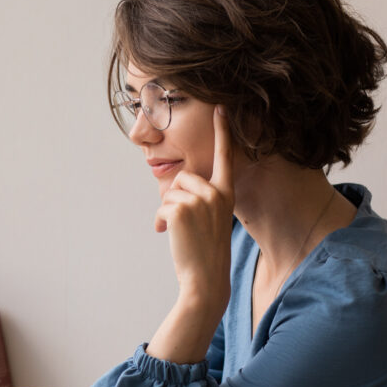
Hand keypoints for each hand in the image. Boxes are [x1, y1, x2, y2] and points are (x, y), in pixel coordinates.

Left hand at [154, 105, 234, 307]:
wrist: (206, 279)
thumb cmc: (207, 251)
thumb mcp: (212, 219)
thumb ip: (202, 199)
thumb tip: (175, 188)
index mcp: (227, 193)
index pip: (225, 156)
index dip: (222, 131)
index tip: (220, 107)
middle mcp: (216, 193)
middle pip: (183, 176)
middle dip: (175, 197)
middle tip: (182, 223)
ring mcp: (200, 201)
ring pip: (170, 191)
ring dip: (167, 211)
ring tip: (178, 232)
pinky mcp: (181, 210)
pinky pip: (161, 205)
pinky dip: (159, 220)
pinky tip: (167, 234)